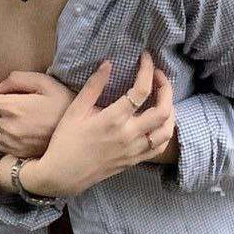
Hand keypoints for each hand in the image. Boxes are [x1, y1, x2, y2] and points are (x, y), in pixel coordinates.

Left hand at [0, 70, 74, 158]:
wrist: (80, 134)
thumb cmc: (63, 102)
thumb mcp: (44, 82)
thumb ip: (18, 79)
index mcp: (12, 107)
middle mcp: (8, 127)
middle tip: (5, 101)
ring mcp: (11, 143)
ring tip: (10, 116)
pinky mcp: (17, 153)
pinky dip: (0, 134)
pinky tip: (16, 128)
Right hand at [25, 50, 175, 197]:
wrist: (63, 175)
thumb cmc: (65, 141)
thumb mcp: (75, 111)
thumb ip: (93, 86)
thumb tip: (108, 64)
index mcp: (113, 120)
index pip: (141, 90)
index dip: (147, 70)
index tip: (145, 57)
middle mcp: (129, 135)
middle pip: (163, 110)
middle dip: (166, 87)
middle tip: (158, 74)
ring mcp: (135, 150)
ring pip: (167, 130)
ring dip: (170, 109)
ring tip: (162, 96)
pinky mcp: (135, 161)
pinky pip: (160, 147)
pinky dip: (166, 131)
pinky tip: (159, 121)